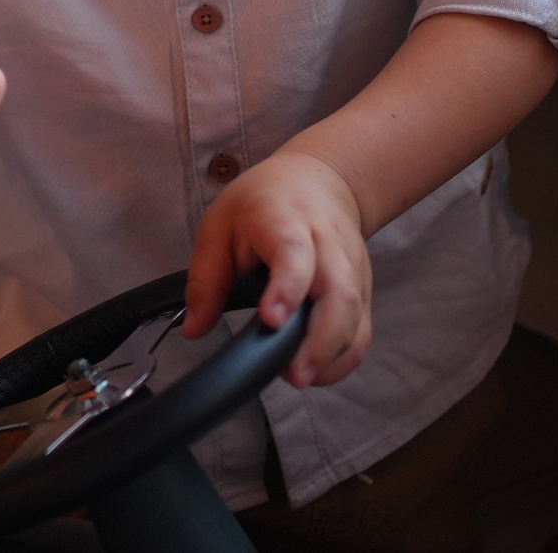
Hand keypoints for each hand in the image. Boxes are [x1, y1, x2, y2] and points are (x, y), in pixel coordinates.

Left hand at [182, 148, 371, 388]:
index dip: (287, 287)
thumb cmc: (265, 202)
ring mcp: (351, 268)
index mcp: (286, 221)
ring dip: (332, 355)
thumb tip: (194, 329)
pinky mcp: (362, 290)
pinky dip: (343, 357)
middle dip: (320, 340)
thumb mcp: (220, 225)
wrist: (318, 180)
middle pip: (339, 292)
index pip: (294, 254)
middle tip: (293, 375)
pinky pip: (362, 330)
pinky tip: (316, 371)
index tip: (271, 319)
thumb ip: (206, 279)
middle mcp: (328, 245)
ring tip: (300, 378)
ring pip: (356, 316)